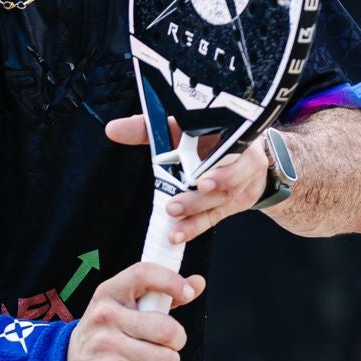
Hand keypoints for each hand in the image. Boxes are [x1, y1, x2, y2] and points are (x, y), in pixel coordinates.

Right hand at [65, 260, 205, 360]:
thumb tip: (198, 282)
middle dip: (178, 341)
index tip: (189, 293)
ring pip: (165, 359)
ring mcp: (104, 346)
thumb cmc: (110, 333)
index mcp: (109, 292)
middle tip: (170, 345)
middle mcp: (104, 316)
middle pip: (166, 328)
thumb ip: (162, 295)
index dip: (172, 281)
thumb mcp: (127, 308)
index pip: (143, 274)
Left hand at [105, 113, 268, 242]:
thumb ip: (148, 128)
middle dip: (203, 194)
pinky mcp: (234, 203)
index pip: (233, 144)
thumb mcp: (182, 126)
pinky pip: (215, 216)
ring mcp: (242, 183)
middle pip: (229, 178)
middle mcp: (244, 159)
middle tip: (176, 204)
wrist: (246, 154)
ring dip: (196, 212)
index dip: (222, 164)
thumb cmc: (210, 135)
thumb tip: (114, 129)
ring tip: (173, 219)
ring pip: (222, 200)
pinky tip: (178, 234)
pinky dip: (195, 226)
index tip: (204, 178)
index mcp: (236, 133)